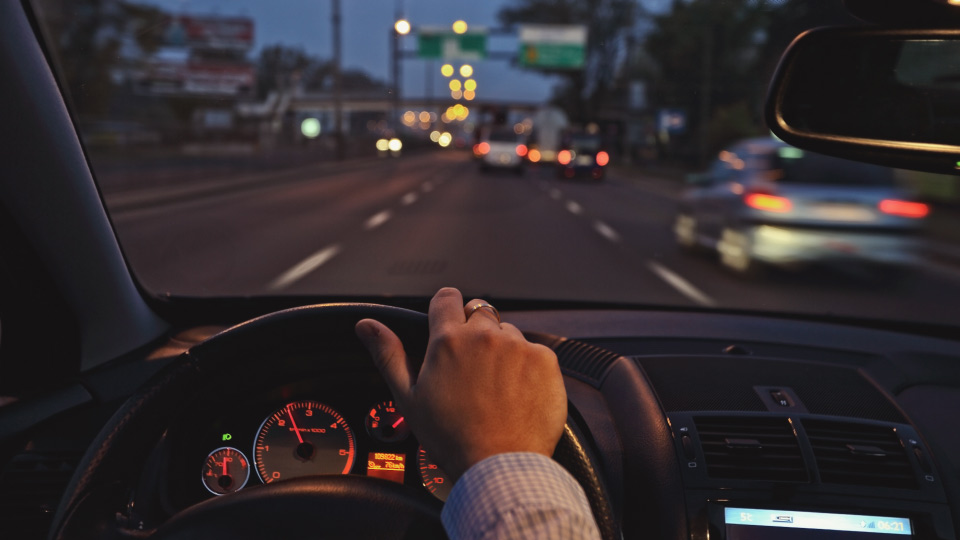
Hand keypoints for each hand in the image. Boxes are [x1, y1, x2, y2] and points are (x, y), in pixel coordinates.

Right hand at [355, 287, 566, 480]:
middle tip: (472, 368)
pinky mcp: (545, 360)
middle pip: (480, 312)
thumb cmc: (451, 438)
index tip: (448, 323)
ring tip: (496, 387)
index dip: (446, 309)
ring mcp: (518, 346)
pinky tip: (518, 394)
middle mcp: (484, 335)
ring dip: (503, 350)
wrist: (499, 467)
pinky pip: (535, 351)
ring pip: (509, 332)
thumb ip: (387, 354)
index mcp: (447, 340)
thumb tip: (366, 325)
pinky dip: (528, 367)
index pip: (447, 298)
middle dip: (475, 332)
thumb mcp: (408, 398)